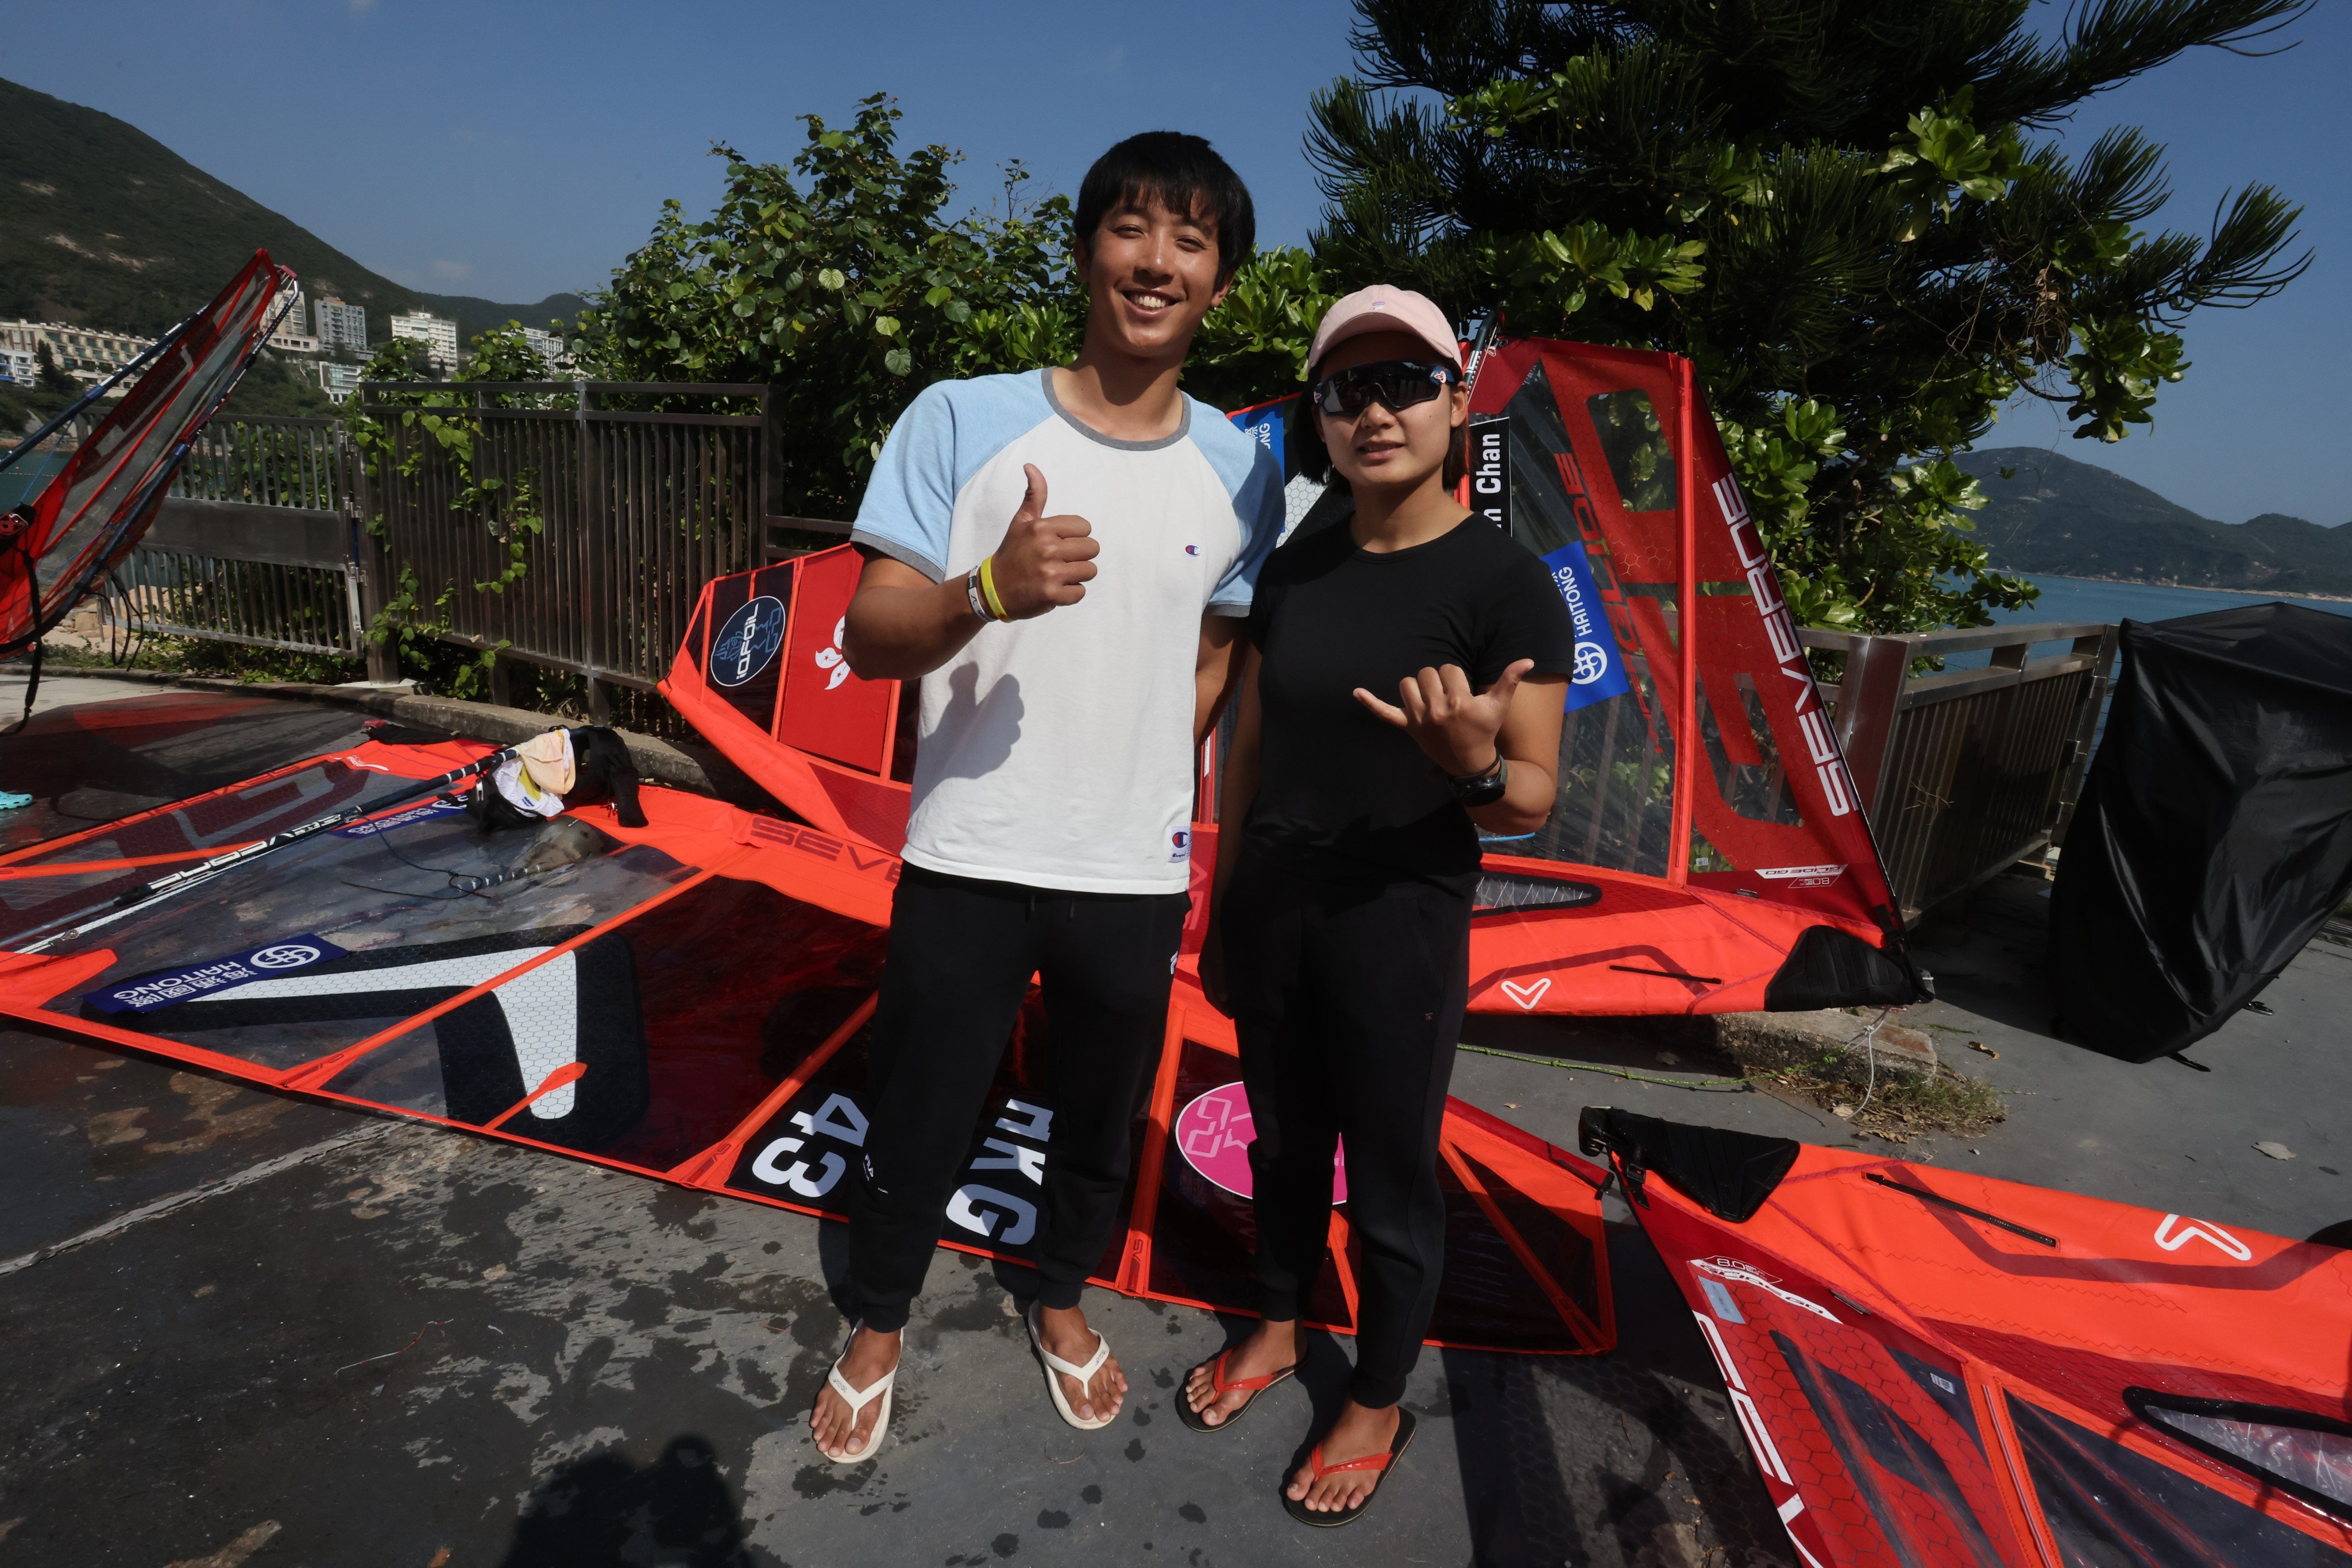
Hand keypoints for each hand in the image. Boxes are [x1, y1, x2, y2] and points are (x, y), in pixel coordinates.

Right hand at [986, 464, 1096, 617]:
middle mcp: (1047, 548)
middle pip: (1092, 548)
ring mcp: (1050, 573)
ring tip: (1057, 576)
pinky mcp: (1052, 595)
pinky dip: (1071, 594)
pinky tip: (1054, 590)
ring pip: (1090, 570)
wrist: (992, 590)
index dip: (1075, 537)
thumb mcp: (1020, 521)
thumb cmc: (1012, 553)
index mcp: (1042, 527)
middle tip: (1059, 562)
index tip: (1058, 544)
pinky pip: (1081, 592)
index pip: (1085, 527)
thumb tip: (1030, 466)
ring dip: (1076, 575)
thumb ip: (1034, 495)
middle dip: (1079, 556)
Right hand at [1198, 924, 1232, 1017]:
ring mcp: (1213, 961)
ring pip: (1218, 983)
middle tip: (1235, 1012)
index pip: (1210, 995)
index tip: (1232, 1016)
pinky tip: (1237, 984)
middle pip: (1213, 991)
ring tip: (1237, 1001)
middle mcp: (1207, 968)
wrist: (1223, 916)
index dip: (1220, 1007)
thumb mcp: (1218, 960)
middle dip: (1223, 1003)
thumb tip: (1223, 999)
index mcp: (1205, 971)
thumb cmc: (1220, 939)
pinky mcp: (1220, 955)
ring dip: (1226, 993)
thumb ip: (1220, 979)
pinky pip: (1223, 975)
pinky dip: (1228, 983)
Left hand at [1353, 659, 1532, 776]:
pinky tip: (1356, 692)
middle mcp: (1437, 710)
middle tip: (1448, 696)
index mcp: (1459, 702)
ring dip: (1417, 687)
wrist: (1469, 762)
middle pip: (1427, 673)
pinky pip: (1384, 713)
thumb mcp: (1498, 706)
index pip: (1449, 669)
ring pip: (1408, 684)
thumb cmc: (1485, 730)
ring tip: (1431, 698)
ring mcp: (1419, 720)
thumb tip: (1528, 660)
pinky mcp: (1408, 728)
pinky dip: (1370, 702)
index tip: (1463, 692)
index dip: (1457, 677)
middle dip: (1438, 680)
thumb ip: (1510, 680)